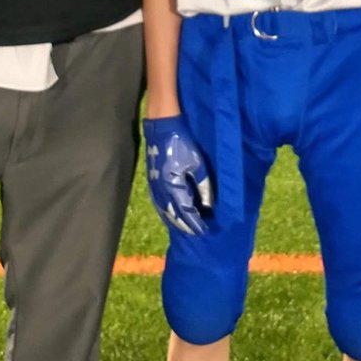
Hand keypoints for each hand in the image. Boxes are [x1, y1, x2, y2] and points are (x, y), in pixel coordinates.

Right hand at [142, 115, 213, 236]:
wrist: (161, 127)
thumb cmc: (182, 143)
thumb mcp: (197, 164)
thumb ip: (203, 186)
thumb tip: (209, 205)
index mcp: (174, 188)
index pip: (186, 212)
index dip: (196, 223)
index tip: (205, 232)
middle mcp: (162, 192)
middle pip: (174, 215)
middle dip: (186, 225)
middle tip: (197, 233)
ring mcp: (154, 187)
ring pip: (165, 211)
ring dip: (176, 221)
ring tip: (186, 228)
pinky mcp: (152, 182)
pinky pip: (160, 204)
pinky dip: (167, 212)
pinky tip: (172, 214)